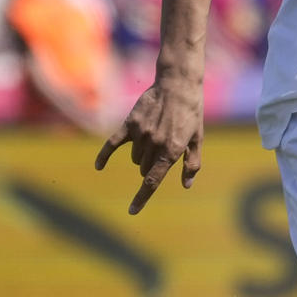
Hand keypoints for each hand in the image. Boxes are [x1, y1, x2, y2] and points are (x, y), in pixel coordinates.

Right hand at [95, 80, 204, 214]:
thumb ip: (192, 163)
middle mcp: (154, 144)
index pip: (153, 181)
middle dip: (152, 167)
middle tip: (163, 149)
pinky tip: (99, 167)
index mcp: (172, 151)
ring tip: (156, 135)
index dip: (142, 198)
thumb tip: (185, 185)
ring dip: (142, 155)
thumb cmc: (191, 114)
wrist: (177, 86)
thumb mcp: (197, 139)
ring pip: (134, 158)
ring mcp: (140, 134)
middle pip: (144, 169)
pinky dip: (105, 156)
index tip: (132, 210)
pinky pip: (112, 144)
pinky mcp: (130, 124)